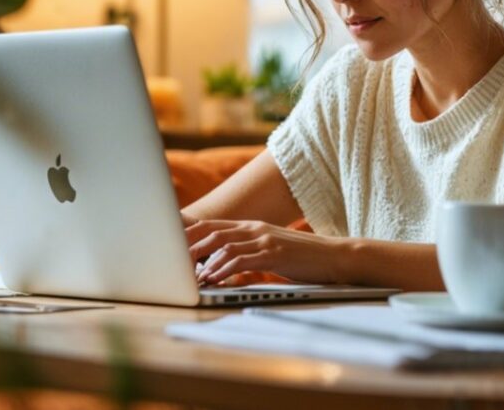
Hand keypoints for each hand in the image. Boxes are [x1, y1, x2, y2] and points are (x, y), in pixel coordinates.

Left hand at [185, 219, 347, 285]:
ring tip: (189, 276)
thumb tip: (220, 263)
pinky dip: (224, 268)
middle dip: (188, 246)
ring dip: (203, 261)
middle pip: (211, 231)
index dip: (188, 234)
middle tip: (170, 261)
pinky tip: (214, 278)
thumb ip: (247, 251)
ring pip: (223, 245)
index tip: (168, 245)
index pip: (212, 225)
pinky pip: (242, 259)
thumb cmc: (301, 258)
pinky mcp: (274, 254)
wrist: (334, 257)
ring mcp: (264, 239)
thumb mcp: (270, 249)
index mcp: (251, 226)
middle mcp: (255, 228)